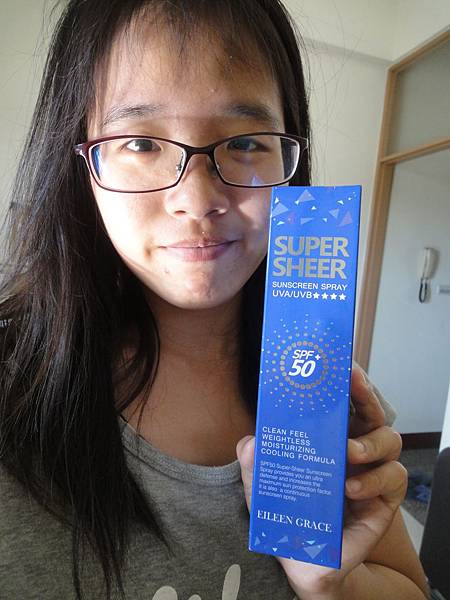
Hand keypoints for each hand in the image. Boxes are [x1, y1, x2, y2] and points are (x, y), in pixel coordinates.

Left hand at [236, 366, 406, 598]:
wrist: (305, 561)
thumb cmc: (289, 514)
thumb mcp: (263, 487)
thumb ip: (254, 465)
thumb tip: (250, 441)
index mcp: (329, 437)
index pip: (343, 402)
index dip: (345, 380)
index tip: (339, 362)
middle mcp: (355, 448)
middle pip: (372, 411)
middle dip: (365, 392)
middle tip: (353, 384)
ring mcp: (372, 472)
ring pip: (390, 440)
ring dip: (371, 442)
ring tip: (348, 454)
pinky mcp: (384, 500)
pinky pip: (393, 478)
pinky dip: (374, 479)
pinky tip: (351, 488)